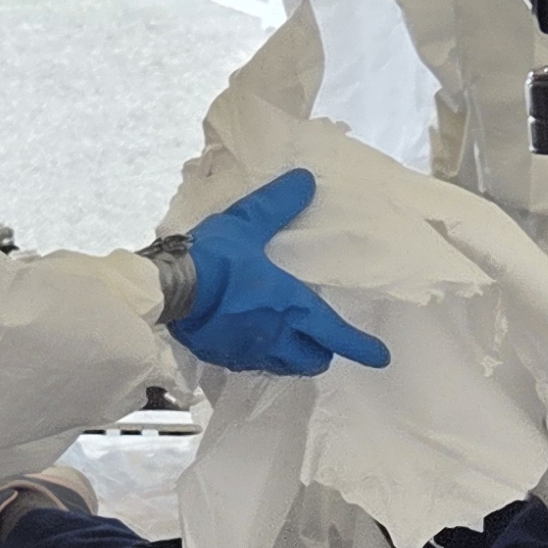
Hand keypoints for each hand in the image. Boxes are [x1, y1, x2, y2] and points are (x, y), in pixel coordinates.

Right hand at [161, 167, 390, 379]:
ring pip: (285, 366)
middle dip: (323, 352)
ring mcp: (249, 351)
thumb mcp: (249, 223)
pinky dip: (261, 356)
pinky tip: (251, 340)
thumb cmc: (213, 260)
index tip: (379, 356)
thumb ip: (278, 204)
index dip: (360, 347)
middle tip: (324, 341)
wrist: (168, 289)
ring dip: (295, 358)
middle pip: (313, 359)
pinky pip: (253, 363)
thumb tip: (305, 181)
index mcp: (290, 306)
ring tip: (292, 342)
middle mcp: (276, 336)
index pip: (335, 334)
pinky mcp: (224, 356)